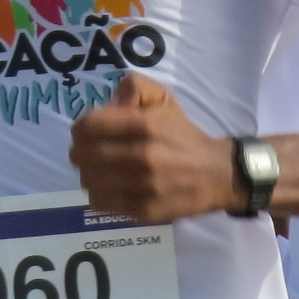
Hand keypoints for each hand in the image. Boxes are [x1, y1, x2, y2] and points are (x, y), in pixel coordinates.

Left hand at [68, 73, 240, 221]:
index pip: (88, 126)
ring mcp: (142, 186)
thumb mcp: (165, 100)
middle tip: (90, 151)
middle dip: (80, 150)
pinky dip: (99, 193)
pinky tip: (110, 186)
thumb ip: (134, 89)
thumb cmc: (184, 136)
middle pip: (82, 154)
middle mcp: (142, 156)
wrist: (218, 174)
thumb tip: (108, 103)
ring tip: (101, 170)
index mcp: (145, 126)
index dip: (81, 127)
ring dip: (89, 173)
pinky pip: (100, 201)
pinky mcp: (142, 209)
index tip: (89, 130)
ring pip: (88, 180)